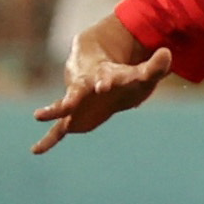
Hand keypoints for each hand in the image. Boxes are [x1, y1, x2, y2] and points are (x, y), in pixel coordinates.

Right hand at [30, 39, 175, 152]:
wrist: (101, 80)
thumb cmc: (125, 78)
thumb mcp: (143, 75)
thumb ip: (156, 67)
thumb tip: (168, 53)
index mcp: (105, 76)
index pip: (107, 78)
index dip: (106, 82)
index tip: (103, 86)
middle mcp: (86, 88)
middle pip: (78, 91)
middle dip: (73, 96)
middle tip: (69, 102)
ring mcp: (76, 103)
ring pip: (62, 107)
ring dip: (53, 111)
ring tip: (38, 115)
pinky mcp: (73, 119)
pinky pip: (58, 131)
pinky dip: (48, 140)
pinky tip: (35, 150)